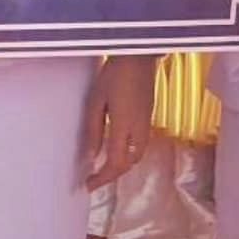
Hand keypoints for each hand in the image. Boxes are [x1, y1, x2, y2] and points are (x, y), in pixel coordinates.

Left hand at [84, 55, 156, 188]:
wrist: (139, 54)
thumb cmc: (114, 73)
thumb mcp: (96, 100)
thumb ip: (93, 129)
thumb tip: (90, 155)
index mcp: (123, 125)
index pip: (115, 162)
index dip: (102, 178)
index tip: (88, 184)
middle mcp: (139, 128)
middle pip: (130, 163)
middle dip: (113, 175)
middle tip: (95, 178)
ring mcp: (147, 121)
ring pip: (138, 154)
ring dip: (123, 165)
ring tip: (105, 166)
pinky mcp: (149, 115)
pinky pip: (141, 143)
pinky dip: (129, 153)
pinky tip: (117, 148)